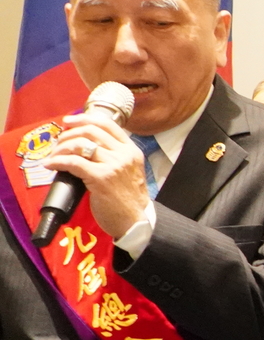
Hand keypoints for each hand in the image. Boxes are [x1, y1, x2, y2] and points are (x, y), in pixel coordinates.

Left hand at [40, 115, 149, 240]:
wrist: (135, 220)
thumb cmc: (128, 200)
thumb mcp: (128, 171)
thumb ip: (115, 157)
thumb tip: (87, 147)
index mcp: (131, 151)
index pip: (107, 124)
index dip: (84, 118)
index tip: (69, 121)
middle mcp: (124, 154)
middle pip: (90, 131)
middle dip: (68, 134)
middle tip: (57, 143)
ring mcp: (113, 165)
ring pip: (80, 144)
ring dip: (60, 148)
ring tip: (54, 156)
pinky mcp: (101, 177)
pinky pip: (73, 162)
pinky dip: (58, 161)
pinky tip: (51, 165)